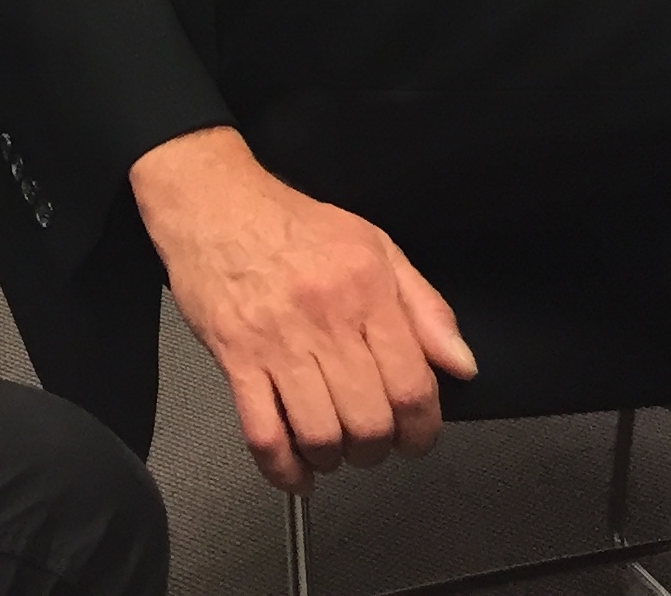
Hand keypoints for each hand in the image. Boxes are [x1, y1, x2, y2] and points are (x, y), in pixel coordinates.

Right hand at [131, 127, 474, 492]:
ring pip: (319, 434)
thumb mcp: (374, 246)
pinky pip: (262, 431)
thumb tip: (461, 364)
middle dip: (377, 449)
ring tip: (333, 449)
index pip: (413, 386)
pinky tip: (294, 470)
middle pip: (369, 420)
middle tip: (372, 443)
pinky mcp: (234, 355)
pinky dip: (282, 467)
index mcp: (365, 291)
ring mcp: (276, 340)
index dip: (423, 430)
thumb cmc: (289, 223)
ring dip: (333, 458)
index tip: (416, 438)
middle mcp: (324, 318)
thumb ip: (426, 307)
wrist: (210, 201)